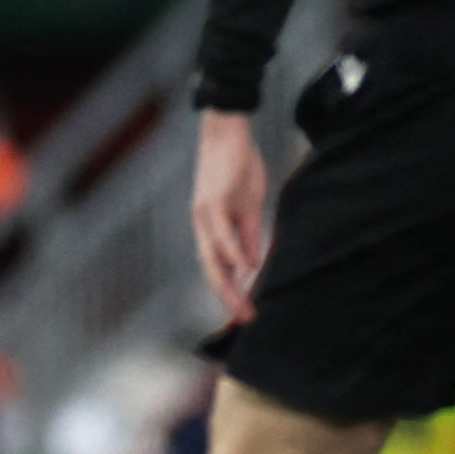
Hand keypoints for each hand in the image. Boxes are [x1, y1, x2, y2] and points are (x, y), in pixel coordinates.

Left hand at [192, 110, 269, 323]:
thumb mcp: (249, 208)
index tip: (242, 314)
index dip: (229, 291)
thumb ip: (250, 236)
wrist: (228, 133)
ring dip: (227, 284)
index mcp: (211, 229)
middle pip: (211, 270)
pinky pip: (220, 233)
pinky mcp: (211, 201)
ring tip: (241, 305)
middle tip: (242, 320)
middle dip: (227, 297)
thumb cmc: (237, 169)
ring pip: (211, 257)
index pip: (218, 267)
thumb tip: (252, 264)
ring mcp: (204, 215)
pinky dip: (231, 252)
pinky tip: (243, 268)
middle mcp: (202, 227)